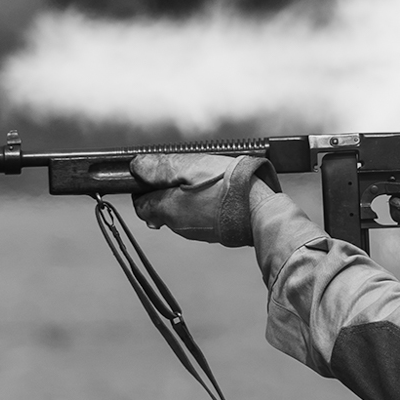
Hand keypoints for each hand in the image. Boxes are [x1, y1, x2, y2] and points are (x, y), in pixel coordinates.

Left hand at [129, 153, 279, 246]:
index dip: (144, 188)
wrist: (263, 211)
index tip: (156, 175)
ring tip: (206, 182)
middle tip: (185, 176)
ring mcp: (198, 231)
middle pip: (161, 209)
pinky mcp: (216, 233)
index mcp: (167, 210)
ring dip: (187, 199)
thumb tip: (136, 167)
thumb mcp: (191, 167)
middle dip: (167, 193)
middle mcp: (178, 226)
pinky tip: (219, 195)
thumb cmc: (229, 187)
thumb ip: (160, 167)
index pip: (140, 204)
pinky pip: (201, 218)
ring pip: (181, 214)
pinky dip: (204, 206)